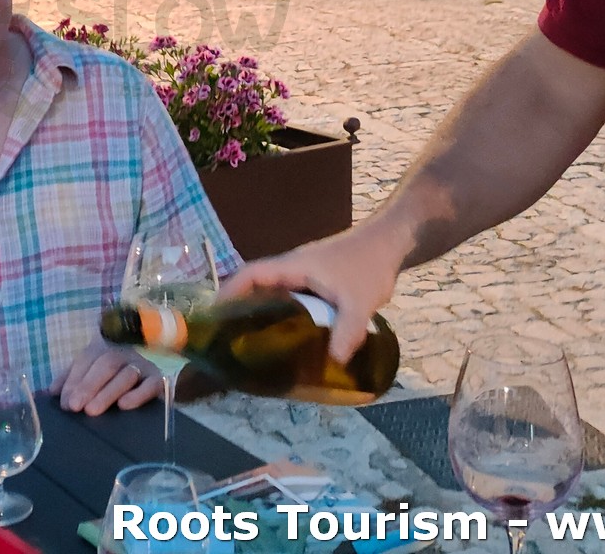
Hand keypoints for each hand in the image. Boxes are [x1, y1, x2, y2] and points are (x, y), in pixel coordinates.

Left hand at [56, 334, 161, 414]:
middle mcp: (124, 354)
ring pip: (126, 374)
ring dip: (107, 392)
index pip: (87, 359)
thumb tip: (50, 392)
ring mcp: (143, 366)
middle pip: (106, 363)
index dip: (74, 379)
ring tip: (92, 410)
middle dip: (88, 385)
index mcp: (104, 349)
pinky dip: (138, 395)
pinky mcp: (159, 380)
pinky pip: (151, 385)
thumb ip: (70, 380)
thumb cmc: (113, 381)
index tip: (65, 402)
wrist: (153, 383)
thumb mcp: (90, 376)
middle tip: (75, 407)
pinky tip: (124, 406)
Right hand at [219, 216, 414, 362]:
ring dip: (263, 313)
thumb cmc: (369, 265)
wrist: (391, 242)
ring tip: (256, 345)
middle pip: (256, 286)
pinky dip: (284, 315)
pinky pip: (291, 298)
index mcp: (292, 267)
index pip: (250, 274)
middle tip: (232, 341)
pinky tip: (292, 337)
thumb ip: (347, 331)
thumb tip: (334, 362)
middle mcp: (293, 269)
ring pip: (274, 293)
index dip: (228, 292)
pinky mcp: (317, 281)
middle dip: (240, 310)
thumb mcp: (360, 301)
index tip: (213, 318)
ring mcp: (305, 274)